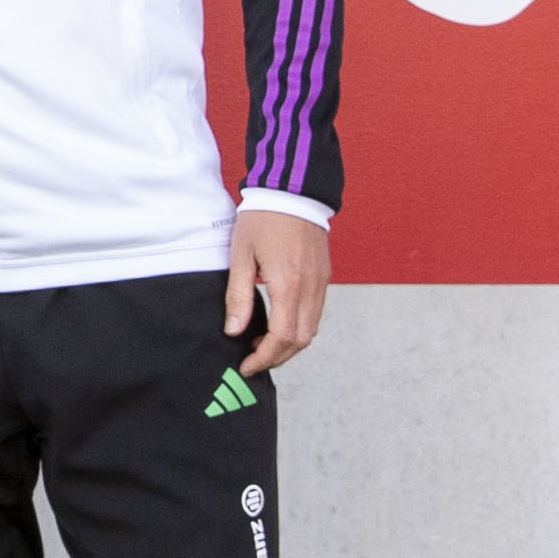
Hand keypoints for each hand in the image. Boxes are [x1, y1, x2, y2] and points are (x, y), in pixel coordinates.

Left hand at [221, 207, 328, 376]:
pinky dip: (299, 327)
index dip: (264, 358)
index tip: (247, 366)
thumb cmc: (263, 219)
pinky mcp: (324, 276)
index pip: (282, 338)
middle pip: (301, 340)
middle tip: (253, 359)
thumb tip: (234, 330)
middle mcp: (310, 288)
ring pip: (312, 329)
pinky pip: (316, 312)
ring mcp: (321, 283)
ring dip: (289, 344)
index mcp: (288, 285)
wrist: (293, 191)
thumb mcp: (240, 256)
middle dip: (278, 357)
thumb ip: (239, 296)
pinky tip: (279, 323)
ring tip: (262, 344)